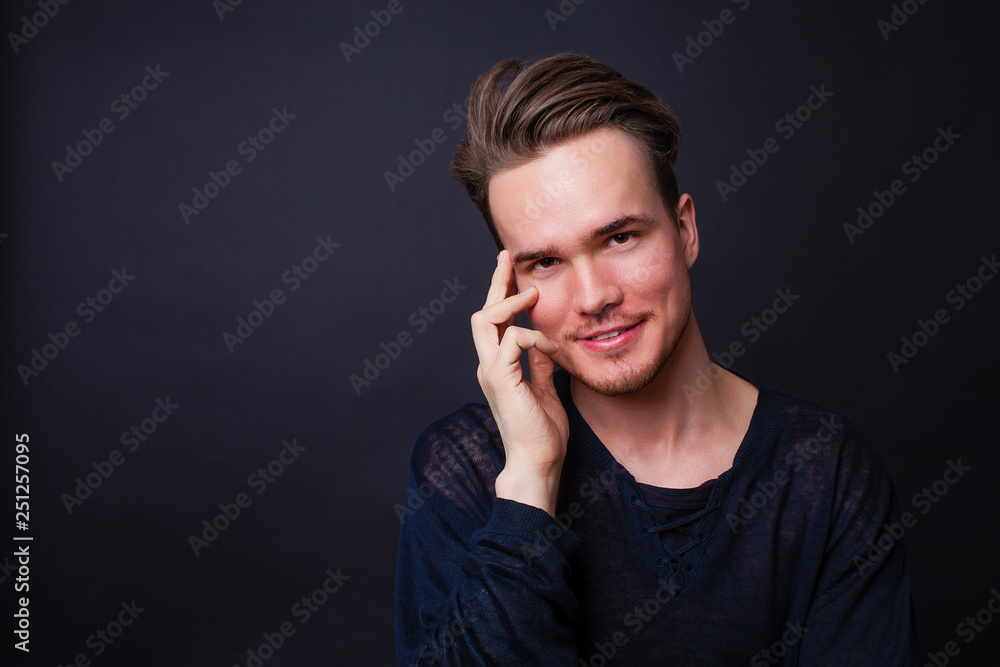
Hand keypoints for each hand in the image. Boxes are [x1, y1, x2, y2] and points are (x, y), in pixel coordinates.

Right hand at [471, 250, 568, 515]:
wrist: (537, 462)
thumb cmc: (542, 433)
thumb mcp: (545, 389)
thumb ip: (539, 365)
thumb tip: (543, 343)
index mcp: (499, 367)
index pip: (496, 323)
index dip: (501, 294)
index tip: (512, 270)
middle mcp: (489, 366)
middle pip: (484, 314)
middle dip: (496, 283)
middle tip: (508, 257)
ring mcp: (492, 373)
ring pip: (486, 322)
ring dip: (509, 303)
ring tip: (532, 292)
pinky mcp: (503, 380)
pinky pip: (511, 342)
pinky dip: (531, 336)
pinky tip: (549, 346)